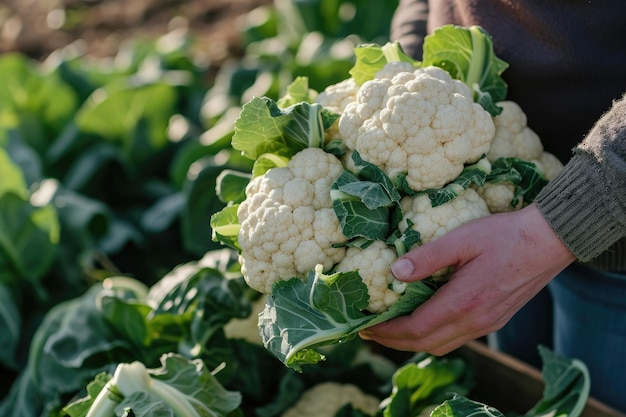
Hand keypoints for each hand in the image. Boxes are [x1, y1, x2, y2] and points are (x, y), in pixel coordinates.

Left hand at [360, 204, 575, 354]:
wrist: (549, 241)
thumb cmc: (504, 235)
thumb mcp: (462, 239)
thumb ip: (427, 257)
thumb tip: (395, 273)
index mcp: (463, 303)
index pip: (415, 330)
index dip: (387, 332)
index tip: (364, 327)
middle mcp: (475, 321)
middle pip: (426, 344)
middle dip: (393, 342)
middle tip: (369, 333)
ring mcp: (487, 324)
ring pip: (442, 344)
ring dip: (413, 342)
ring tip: (391, 331)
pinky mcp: (495, 320)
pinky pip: (457, 338)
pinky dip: (434, 336)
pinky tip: (425, 322)